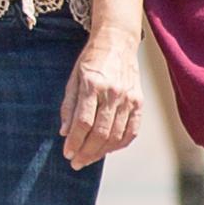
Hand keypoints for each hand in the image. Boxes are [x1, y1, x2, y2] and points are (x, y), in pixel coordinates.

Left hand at [57, 28, 143, 169]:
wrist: (117, 42)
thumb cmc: (92, 60)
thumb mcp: (74, 79)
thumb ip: (69, 106)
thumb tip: (64, 132)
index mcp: (93, 85)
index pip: (83, 122)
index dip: (74, 142)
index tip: (67, 153)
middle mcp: (113, 92)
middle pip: (100, 132)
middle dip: (86, 152)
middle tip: (76, 162)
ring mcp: (129, 98)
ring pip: (116, 135)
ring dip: (101, 152)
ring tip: (89, 158)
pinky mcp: (139, 101)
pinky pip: (132, 131)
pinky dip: (120, 144)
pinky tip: (108, 149)